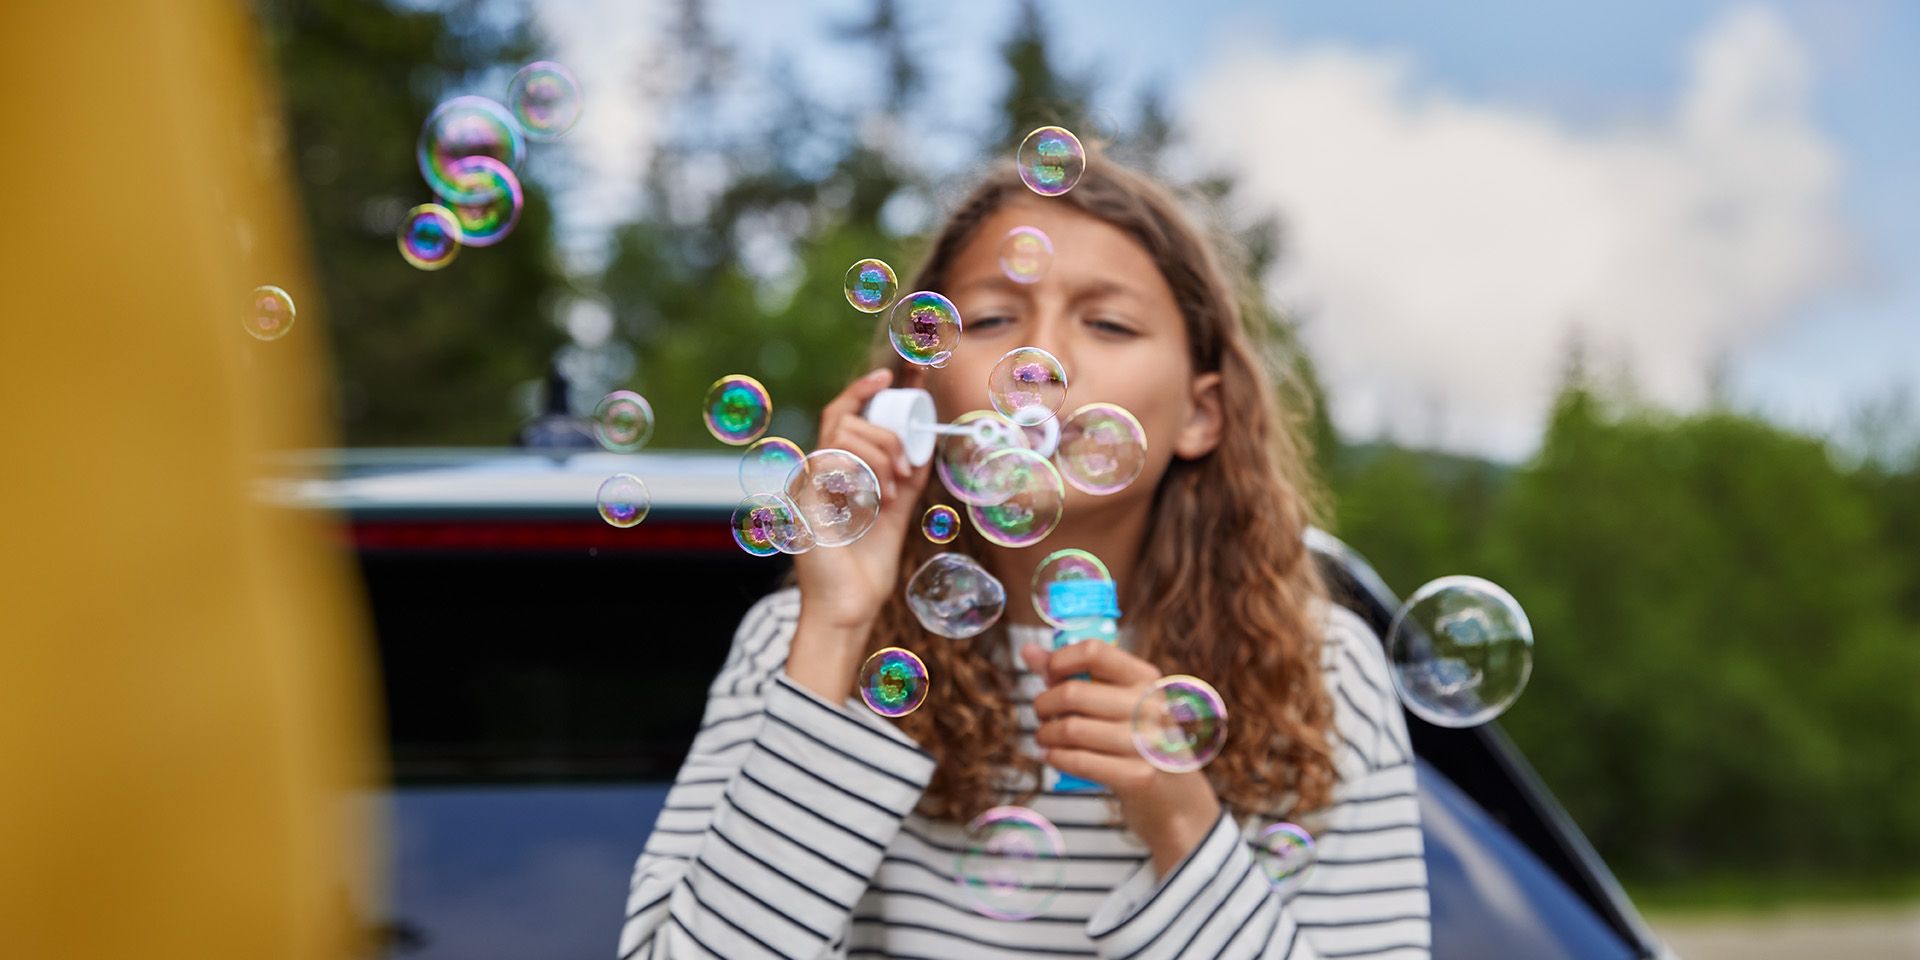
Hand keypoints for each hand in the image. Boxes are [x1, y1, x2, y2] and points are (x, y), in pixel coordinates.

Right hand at [787, 367, 932, 701]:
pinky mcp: (803, 499)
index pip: (843, 413)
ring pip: (843, 434)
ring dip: (880, 455)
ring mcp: (805, 483)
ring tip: (894, 492)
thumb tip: (927, 442)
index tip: (895, 373)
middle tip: (907, 467)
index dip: (865, 389)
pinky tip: (876, 502)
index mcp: (834, 470)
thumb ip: (908, 476)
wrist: (851, 605)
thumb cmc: (868, 564)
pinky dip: (863, 473)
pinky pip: (831, 459)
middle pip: (844, 417)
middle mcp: (814, 471)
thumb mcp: (897, 509)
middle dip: (886, 432)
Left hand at [1022, 640, 1223, 877]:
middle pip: (1073, 692)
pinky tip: (1052, 756)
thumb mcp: (1119, 702)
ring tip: (1045, 737)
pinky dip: (1056, 757)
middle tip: (1041, 714)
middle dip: (1043, 703)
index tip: (1049, 675)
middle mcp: (1151, 706)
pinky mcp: (1138, 776)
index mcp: (1147, 679)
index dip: (1060, 660)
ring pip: (1071, 728)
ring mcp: (1147, 743)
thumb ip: (1074, 674)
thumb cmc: (1139, 741)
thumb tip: (1028, 650)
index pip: (1095, 651)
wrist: (1176, 798)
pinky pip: (1079, 761)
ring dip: (1045, 734)